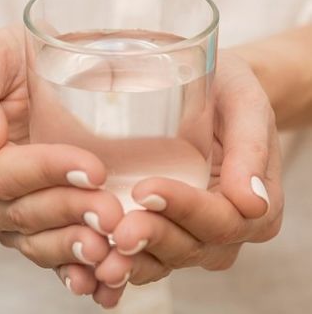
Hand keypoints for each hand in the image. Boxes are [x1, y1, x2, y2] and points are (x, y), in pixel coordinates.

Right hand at [0, 27, 124, 307]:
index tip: (92, 169)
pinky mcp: (30, 224)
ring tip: (110, 250)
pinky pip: (48, 253)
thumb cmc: (2, 64)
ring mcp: (2, 215)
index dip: (46, 174)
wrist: (14, 80)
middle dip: (69, 214)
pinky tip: (102, 278)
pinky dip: (74, 269)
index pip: (2, 175)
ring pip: (36, 241)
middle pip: (22, 213)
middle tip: (111, 214)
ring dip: (73, 249)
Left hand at [92, 50, 282, 286]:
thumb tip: (252, 202)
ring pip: (167, 258)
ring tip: (100, 250)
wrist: (212, 93)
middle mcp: (226, 228)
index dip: (185, 210)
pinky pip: (149, 254)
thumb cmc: (229, 93)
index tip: (145, 190)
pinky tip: (96, 259)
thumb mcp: (245, 106)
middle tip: (118, 230)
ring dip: (134, 260)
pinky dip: (125, 261)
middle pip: (192, 246)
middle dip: (154, 238)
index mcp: (256, 206)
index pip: (222, 220)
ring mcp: (195, 232)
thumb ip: (250, 147)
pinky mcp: (168, 227)